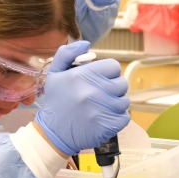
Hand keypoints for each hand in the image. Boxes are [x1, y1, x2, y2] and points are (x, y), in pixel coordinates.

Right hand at [35, 40, 129, 154]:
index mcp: (82, 76)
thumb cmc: (57, 102)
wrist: (54, 134)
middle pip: (121, 83)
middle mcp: (93, 91)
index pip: (114, 66)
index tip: (100, 79)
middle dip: (113, 88)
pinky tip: (104, 118)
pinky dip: (118, 118)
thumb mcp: (55, 73)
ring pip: (124, 101)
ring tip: (101, 107)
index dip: (108, 72)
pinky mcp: (108, 126)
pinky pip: (125, 117)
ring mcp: (102, 110)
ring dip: (116, 103)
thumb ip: (67, 53)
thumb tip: (86, 43)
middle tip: (100, 94)